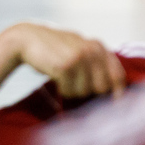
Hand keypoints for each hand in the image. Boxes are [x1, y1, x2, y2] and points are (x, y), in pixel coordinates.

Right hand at [3, 23, 124, 99]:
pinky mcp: (65, 67)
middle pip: (102, 88)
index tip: (112, 105)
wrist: (26, 39)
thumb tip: (113, 89)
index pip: (117, 76)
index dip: (117, 94)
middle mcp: (92, 51)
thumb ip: (96, 61)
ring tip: (64, 79)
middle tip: (77, 88)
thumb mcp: (78, 47)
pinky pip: (69, 91)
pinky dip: (63, 90)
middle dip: (90, 93)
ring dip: (74, 91)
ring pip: (85, 91)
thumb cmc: (53, 48)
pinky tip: (56, 79)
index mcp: (99, 46)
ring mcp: (79, 58)